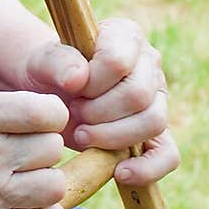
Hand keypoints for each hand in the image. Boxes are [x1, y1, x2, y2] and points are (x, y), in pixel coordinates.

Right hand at [0, 90, 69, 208]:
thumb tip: (31, 117)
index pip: (45, 112)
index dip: (49, 114)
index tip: (38, 119)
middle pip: (52, 148)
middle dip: (43, 148)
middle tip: (24, 152)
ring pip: (55, 186)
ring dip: (46, 182)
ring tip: (27, 181)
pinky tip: (29, 208)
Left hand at [21, 17, 178, 187]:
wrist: (50, 95)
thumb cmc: (48, 73)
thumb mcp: (41, 62)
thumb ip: (54, 62)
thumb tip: (78, 77)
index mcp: (125, 35)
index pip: (118, 61)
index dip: (92, 82)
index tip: (71, 89)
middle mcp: (149, 64)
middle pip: (138, 95)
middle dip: (98, 112)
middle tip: (73, 113)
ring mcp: (157, 98)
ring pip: (153, 122)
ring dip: (112, 136)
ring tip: (82, 134)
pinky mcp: (157, 132)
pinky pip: (168, 154)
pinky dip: (147, 168)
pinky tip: (119, 172)